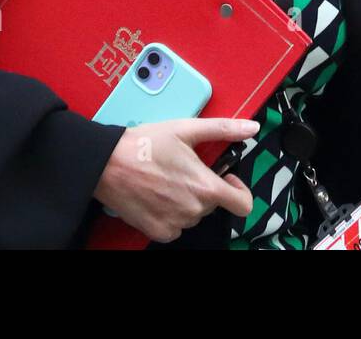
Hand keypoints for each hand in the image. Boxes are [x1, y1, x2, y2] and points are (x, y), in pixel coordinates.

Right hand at [93, 117, 258, 242]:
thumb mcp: (187, 129)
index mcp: (205, 187)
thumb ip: (223, 129)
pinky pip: (176, 226)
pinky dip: (171, 213)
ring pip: (194, 214)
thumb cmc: (146, 144)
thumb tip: (252, 128)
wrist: (108, 164)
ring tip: (166, 179)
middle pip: (213, 204)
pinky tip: (157, 194)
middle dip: (204, 187)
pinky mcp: (159, 232)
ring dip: (187, 200)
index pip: (243, 205)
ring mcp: (176, 224)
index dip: (240, 191)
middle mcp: (194, 210)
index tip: (227, 179)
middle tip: (183, 169)